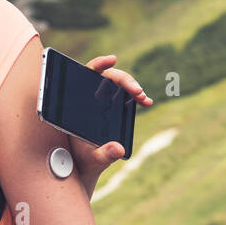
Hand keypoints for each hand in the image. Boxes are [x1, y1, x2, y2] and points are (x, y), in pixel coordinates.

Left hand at [68, 55, 152, 171]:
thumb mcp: (92, 158)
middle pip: (108, 79)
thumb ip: (104, 154)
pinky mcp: (113, 108)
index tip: (112, 59)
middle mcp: (90, 98)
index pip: (86, 74)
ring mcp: (103, 102)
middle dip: (125, 81)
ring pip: (119, 86)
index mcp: (78, 102)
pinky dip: (137, 97)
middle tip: (137, 91)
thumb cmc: (83, 159)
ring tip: (143, 98)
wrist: (87, 165)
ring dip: (133, 88)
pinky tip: (147, 102)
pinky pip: (126, 97)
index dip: (99, 63)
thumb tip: (119, 149)